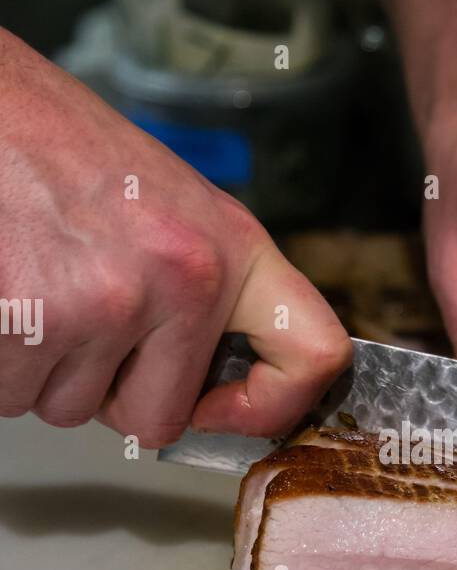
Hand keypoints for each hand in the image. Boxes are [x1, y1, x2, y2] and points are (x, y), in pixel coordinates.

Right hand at [0, 32, 349, 445]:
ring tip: (38, 287)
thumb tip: (210, 391)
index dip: (271, 405)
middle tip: (82, 318)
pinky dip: (0, 363)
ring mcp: (103, 304)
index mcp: (230, 249)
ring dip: (43, 370)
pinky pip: (10, 396)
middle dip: (108, 391)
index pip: (312, 354)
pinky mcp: (26, 321)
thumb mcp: (173, 207)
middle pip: (153, 420)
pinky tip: (7, 293)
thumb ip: (203, 295)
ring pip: (68, 409)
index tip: (221, 406)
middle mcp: (181, 279)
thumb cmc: (65, 149)